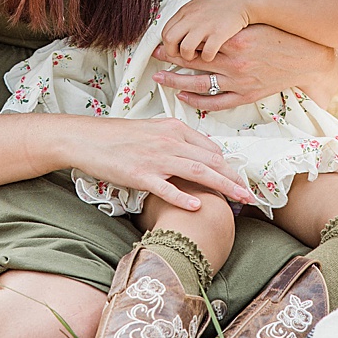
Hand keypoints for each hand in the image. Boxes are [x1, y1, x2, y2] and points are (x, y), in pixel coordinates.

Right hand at [63, 116, 253, 211]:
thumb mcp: (151, 131)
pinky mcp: (140, 174)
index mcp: (173, 129)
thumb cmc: (117, 137)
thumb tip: (195, 155)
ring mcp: (156, 158)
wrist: (86, 138)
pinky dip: (183, 198)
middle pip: (211, 160)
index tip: (241, 180)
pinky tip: (197, 207)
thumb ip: (174, 141)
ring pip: (198, 172)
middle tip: (251, 194)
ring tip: (240, 199)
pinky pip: (166, 188)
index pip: (210, 148)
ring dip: (223, 186)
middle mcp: (169, 141)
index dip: (229, 166)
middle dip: (235, 178)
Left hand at [153, 23, 337, 109]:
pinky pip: (215, 102)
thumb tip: (201, 27)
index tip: (161, 43)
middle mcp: (235, 64)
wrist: (305, 58)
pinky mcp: (246, 96)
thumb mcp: (252, 27)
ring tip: (160, 78)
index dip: (176, 45)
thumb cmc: (278, 37)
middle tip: (154, 58)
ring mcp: (239, 82)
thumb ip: (227, 29)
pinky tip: (183, 96)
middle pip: (192, 63)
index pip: (197, 45)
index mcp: (235, 42)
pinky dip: (196, 101)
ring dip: (176, 82)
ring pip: (199, 84)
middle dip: (170, 60)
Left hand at [160, 0, 253, 60]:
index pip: (165, 31)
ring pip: (185, 49)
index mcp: (185, 11)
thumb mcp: (198, 5)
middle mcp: (192, 18)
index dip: (168, 44)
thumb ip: (187, 17)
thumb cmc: (223, 2)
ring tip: (197, 56)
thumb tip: (177, 30)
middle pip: (170, 40)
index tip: (174, 48)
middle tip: (183, 55)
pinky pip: (207, 53)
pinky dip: (207, 57)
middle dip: (173, 52)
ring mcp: (205, 26)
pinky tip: (212, 55)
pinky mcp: (219, 34)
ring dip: (189, 56)